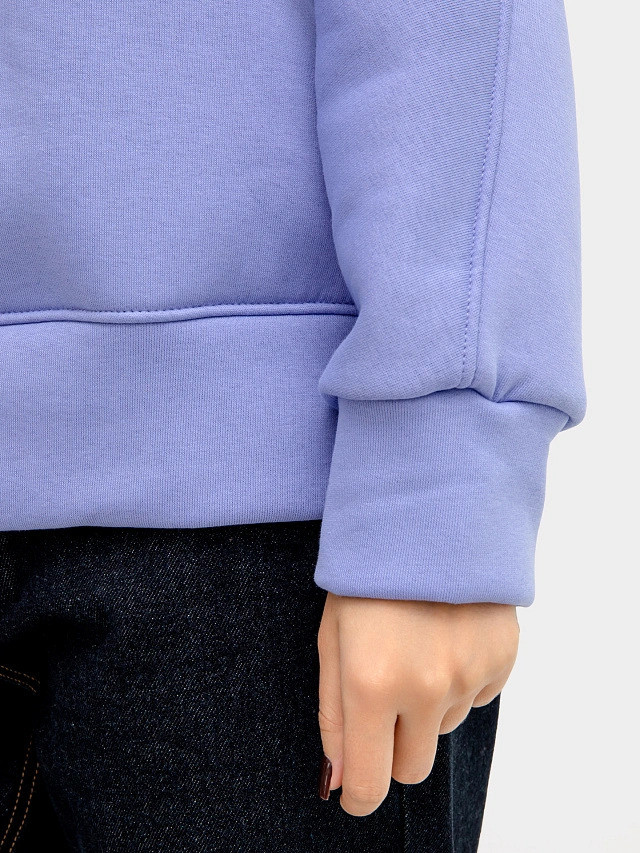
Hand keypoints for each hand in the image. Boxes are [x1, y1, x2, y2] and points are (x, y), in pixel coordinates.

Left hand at [316, 592, 518, 815]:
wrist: (428, 514)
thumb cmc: (366, 576)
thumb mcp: (332, 638)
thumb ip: (334, 714)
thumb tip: (343, 778)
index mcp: (372, 683)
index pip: (372, 781)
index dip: (361, 793)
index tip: (358, 788)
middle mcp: (426, 687)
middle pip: (413, 767)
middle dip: (392, 748)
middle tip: (383, 700)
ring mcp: (469, 674)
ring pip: (443, 729)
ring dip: (426, 706)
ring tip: (415, 647)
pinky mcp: (501, 659)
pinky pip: (476, 697)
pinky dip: (457, 681)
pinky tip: (444, 636)